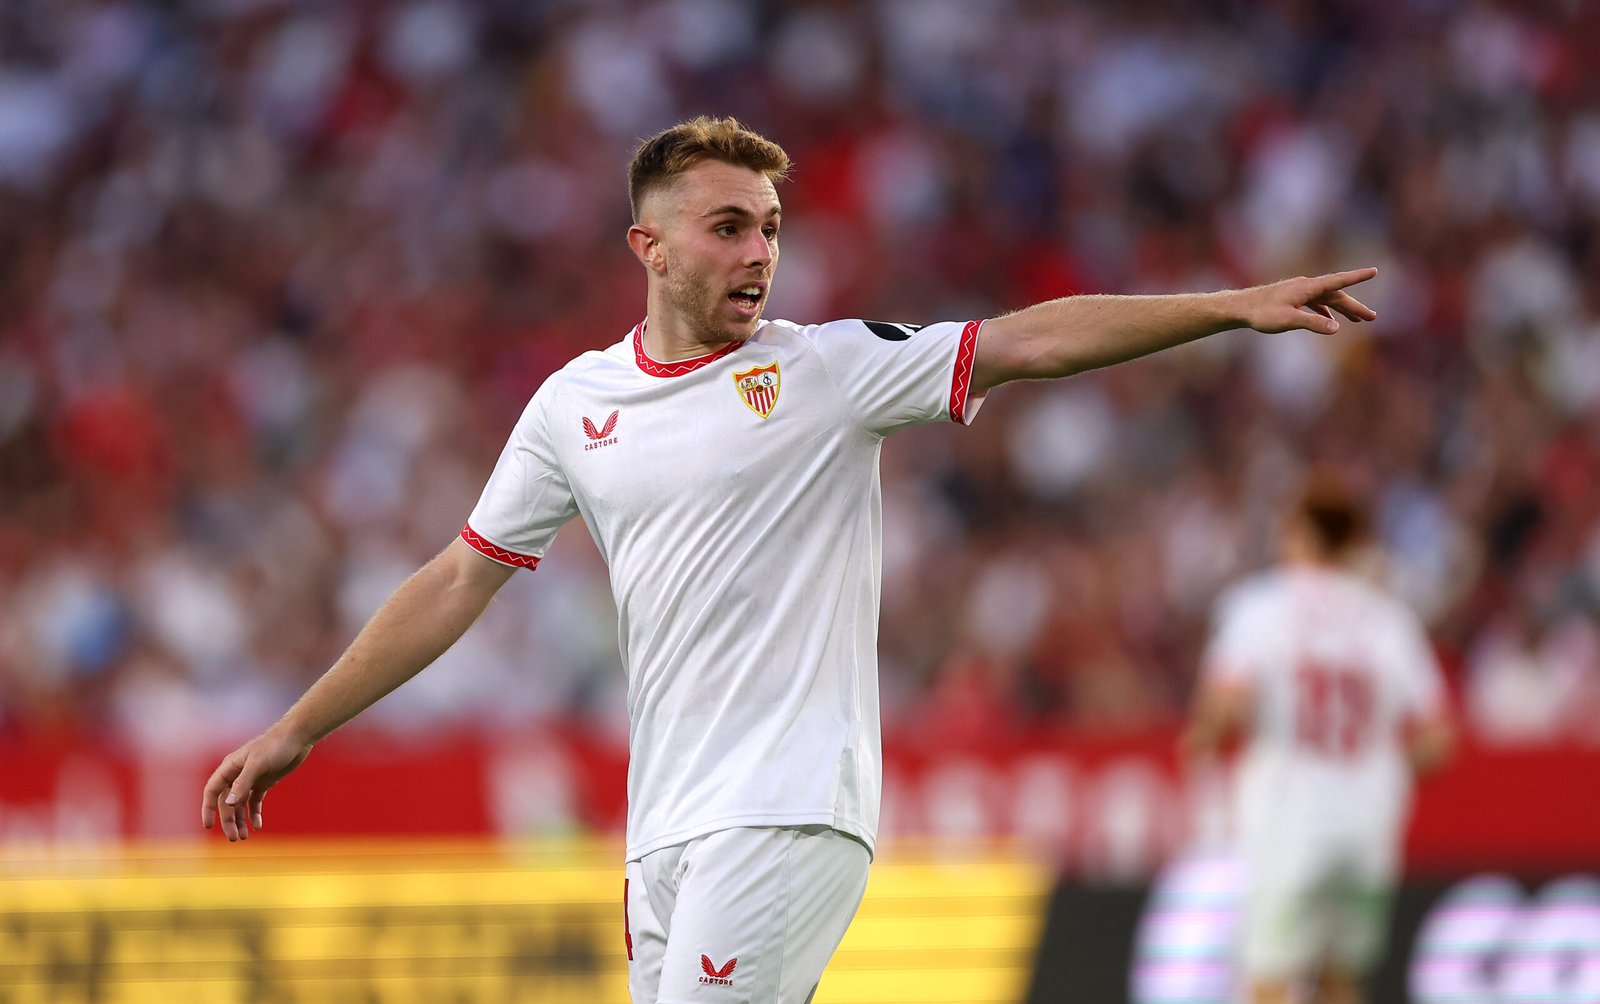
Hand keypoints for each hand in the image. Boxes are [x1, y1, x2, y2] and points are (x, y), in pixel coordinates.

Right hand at [201, 726, 312, 840]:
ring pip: (240, 804)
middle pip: (227, 802)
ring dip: (240, 820)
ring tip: (244, 837)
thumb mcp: (258, 764)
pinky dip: (254, 814)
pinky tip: (257, 825)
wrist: (298, 738)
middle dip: (229, 821)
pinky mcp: (264, 782)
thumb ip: (243, 783)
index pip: (212, 790)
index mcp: (229, 767)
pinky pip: (255, 801)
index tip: (208, 826)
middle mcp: (237, 774)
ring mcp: (251, 779)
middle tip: (234, 838)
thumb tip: (228, 803)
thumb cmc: (276, 746)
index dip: (208, 808)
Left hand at [1234, 267, 1378, 335]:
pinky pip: (1316, 302)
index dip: (1357, 276)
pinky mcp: (1292, 298)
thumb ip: (1313, 323)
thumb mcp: (1289, 320)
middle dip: (1355, 306)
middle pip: (1336, 294)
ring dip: (1342, 309)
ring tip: (1358, 320)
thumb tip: (1336, 328)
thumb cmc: (1262, 314)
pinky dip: (1326, 311)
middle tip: (1372, 318)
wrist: (1240, 308)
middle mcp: (1306, 286)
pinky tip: (1331, 321)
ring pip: (1327, 299)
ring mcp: (1299, 291)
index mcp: (1308, 288)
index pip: (1338, 281)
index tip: (1374, 270)